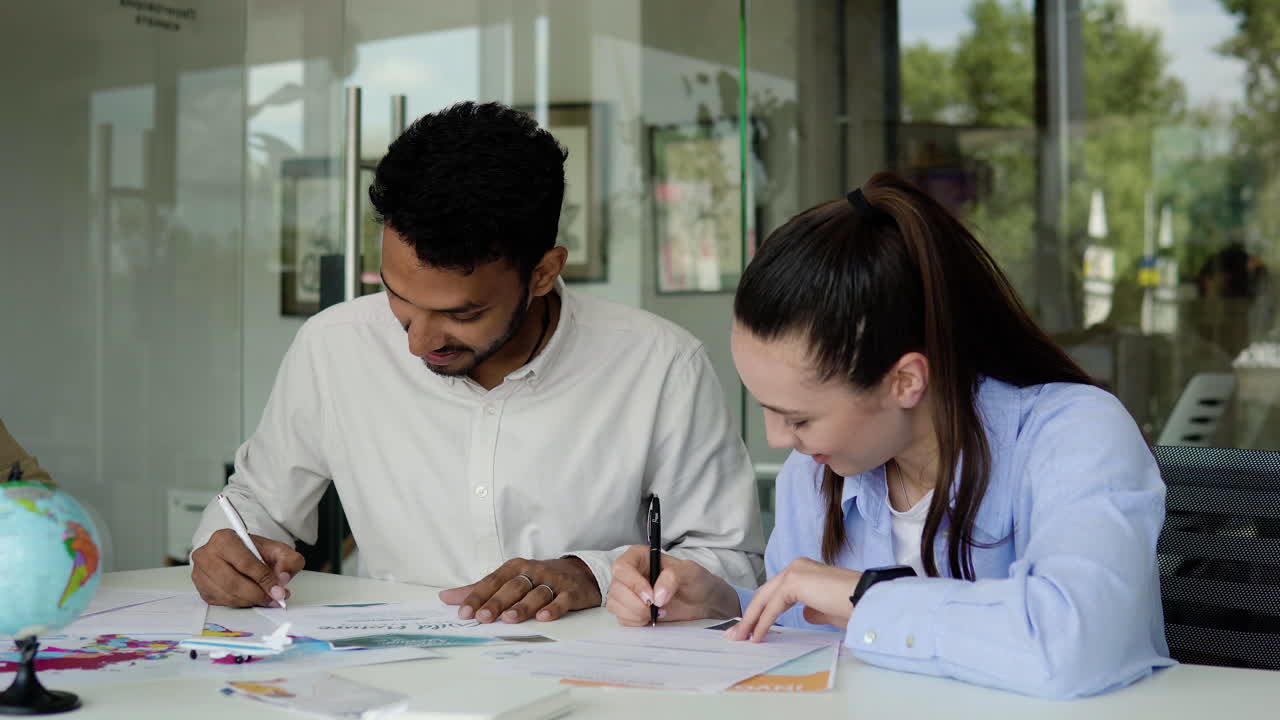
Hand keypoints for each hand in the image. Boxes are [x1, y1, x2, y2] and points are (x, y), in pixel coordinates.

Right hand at [191, 529, 304, 607]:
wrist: (242, 553)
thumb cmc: (257, 551)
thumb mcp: (278, 550)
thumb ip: (287, 561)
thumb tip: (283, 579)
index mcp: (224, 539)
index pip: (245, 562)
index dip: (263, 579)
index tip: (278, 590)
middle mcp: (206, 554)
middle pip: (233, 581)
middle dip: (257, 594)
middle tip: (274, 598)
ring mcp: (200, 573)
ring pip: (227, 594)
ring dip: (250, 601)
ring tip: (266, 599)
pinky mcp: (201, 588)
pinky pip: (221, 601)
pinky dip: (240, 603)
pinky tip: (251, 598)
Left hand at [438, 557, 600, 623]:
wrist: (580, 572)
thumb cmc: (538, 578)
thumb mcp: (509, 579)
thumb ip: (479, 590)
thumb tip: (445, 597)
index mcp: (515, 567)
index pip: (492, 581)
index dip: (478, 596)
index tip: (464, 613)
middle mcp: (533, 571)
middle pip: (512, 587)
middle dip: (496, 602)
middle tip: (482, 617)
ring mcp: (553, 581)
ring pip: (535, 594)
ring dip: (522, 606)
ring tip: (509, 619)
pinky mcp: (571, 592)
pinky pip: (562, 600)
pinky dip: (553, 608)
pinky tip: (543, 617)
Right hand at [606, 545, 739, 625]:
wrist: (701, 600)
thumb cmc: (694, 580)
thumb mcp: (689, 572)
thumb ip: (673, 578)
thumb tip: (657, 595)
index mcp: (639, 557)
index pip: (622, 567)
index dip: (633, 583)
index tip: (651, 597)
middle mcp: (630, 573)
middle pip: (616, 588)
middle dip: (636, 603)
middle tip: (656, 608)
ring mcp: (627, 592)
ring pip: (615, 604)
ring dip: (636, 614)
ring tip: (658, 612)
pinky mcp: (629, 610)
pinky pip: (622, 618)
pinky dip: (636, 622)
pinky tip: (652, 618)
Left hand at [728, 558, 860, 641]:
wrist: (868, 601)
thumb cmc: (855, 606)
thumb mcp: (829, 609)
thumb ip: (814, 609)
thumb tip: (805, 614)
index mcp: (805, 571)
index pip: (776, 592)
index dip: (762, 611)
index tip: (750, 629)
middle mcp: (797, 566)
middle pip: (765, 593)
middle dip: (750, 615)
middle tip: (736, 635)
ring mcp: (795, 570)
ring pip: (765, 599)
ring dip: (751, 620)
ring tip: (741, 638)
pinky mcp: (795, 581)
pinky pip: (773, 606)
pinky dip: (763, 622)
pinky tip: (757, 636)